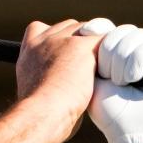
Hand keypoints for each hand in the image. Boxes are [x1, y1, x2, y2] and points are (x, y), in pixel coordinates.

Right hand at [15, 20, 101, 142]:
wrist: (41, 115)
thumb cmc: (41, 117)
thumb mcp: (36, 95)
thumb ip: (48, 82)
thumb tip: (67, 95)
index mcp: (28, 54)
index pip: (38, 29)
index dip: (54, 37)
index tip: (61, 52)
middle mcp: (42, 43)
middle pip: (68, 26)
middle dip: (80, 40)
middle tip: (89, 65)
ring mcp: (62, 41)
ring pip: (89, 28)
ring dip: (96, 45)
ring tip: (102, 69)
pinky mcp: (82, 46)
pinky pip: (105, 38)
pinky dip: (112, 51)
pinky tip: (114, 69)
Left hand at [80, 18, 142, 142]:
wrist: (139, 133)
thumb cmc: (113, 114)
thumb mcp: (93, 83)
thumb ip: (88, 57)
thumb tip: (88, 28)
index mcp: (117, 56)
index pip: (106, 30)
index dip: (97, 34)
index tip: (89, 48)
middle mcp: (136, 52)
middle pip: (118, 31)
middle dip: (108, 54)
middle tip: (110, 78)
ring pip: (134, 35)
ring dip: (122, 60)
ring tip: (122, 82)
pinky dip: (137, 61)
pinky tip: (133, 79)